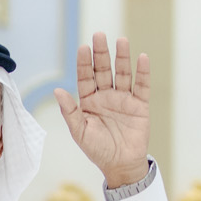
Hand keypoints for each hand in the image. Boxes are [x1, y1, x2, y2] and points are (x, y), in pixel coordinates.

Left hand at [54, 32, 151, 189]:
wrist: (121, 166)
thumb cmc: (97, 150)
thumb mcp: (79, 132)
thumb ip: (69, 111)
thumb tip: (57, 91)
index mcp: (89, 101)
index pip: (86, 77)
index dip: (84, 63)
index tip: (83, 48)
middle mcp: (106, 96)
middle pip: (103, 70)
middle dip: (101, 54)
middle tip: (99, 35)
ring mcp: (123, 99)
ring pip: (122, 74)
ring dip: (122, 58)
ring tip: (121, 40)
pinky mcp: (140, 106)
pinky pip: (141, 86)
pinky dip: (142, 72)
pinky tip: (141, 58)